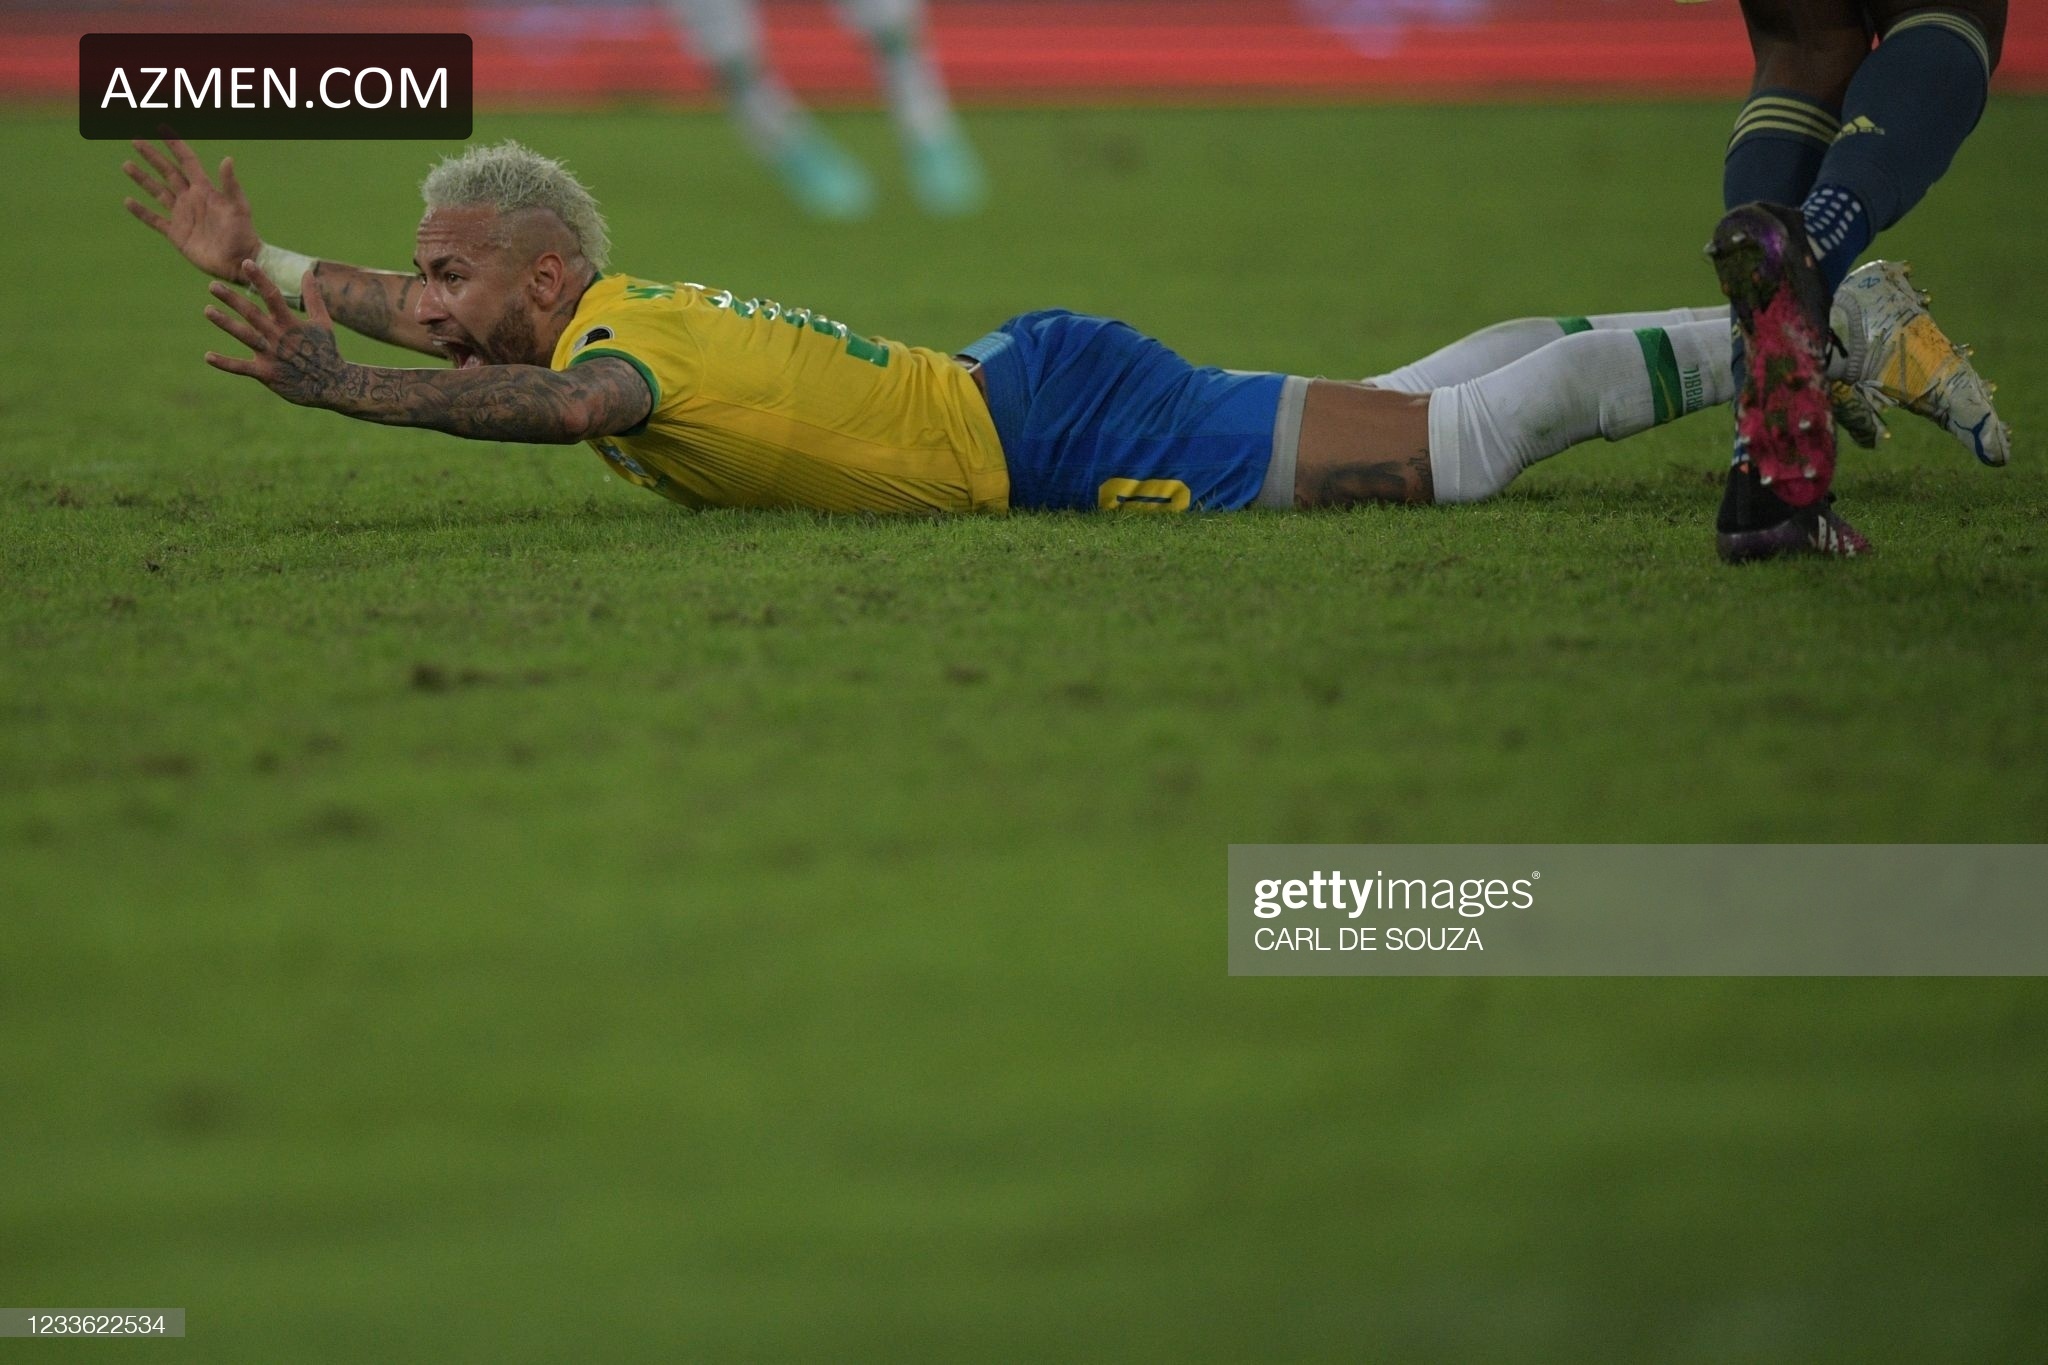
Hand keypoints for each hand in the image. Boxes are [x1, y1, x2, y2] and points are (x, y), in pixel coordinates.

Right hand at [124, 136, 261, 281]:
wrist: (239, 261)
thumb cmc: (243, 234)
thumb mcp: (238, 207)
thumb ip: (230, 184)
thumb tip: (228, 158)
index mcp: (205, 190)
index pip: (187, 161)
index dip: (175, 144)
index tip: (161, 127)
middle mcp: (191, 199)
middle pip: (167, 172)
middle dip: (152, 156)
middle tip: (135, 139)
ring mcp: (182, 216)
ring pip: (158, 192)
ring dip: (142, 179)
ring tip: (127, 164)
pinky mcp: (176, 234)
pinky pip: (155, 220)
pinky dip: (141, 211)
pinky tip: (128, 201)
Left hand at [204, 260, 348, 407]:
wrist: (332, 385)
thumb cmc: (326, 351)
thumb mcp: (323, 322)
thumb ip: (313, 297)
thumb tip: (308, 272)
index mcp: (291, 323)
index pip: (273, 296)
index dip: (260, 279)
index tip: (246, 263)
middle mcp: (279, 337)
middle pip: (252, 314)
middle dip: (232, 299)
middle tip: (213, 286)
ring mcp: (271, 355)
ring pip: (245, 336)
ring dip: (225, 323)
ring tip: (208, 310)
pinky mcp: (267, 374)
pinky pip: (242, 368)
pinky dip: (225, 363)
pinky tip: (208, 356)